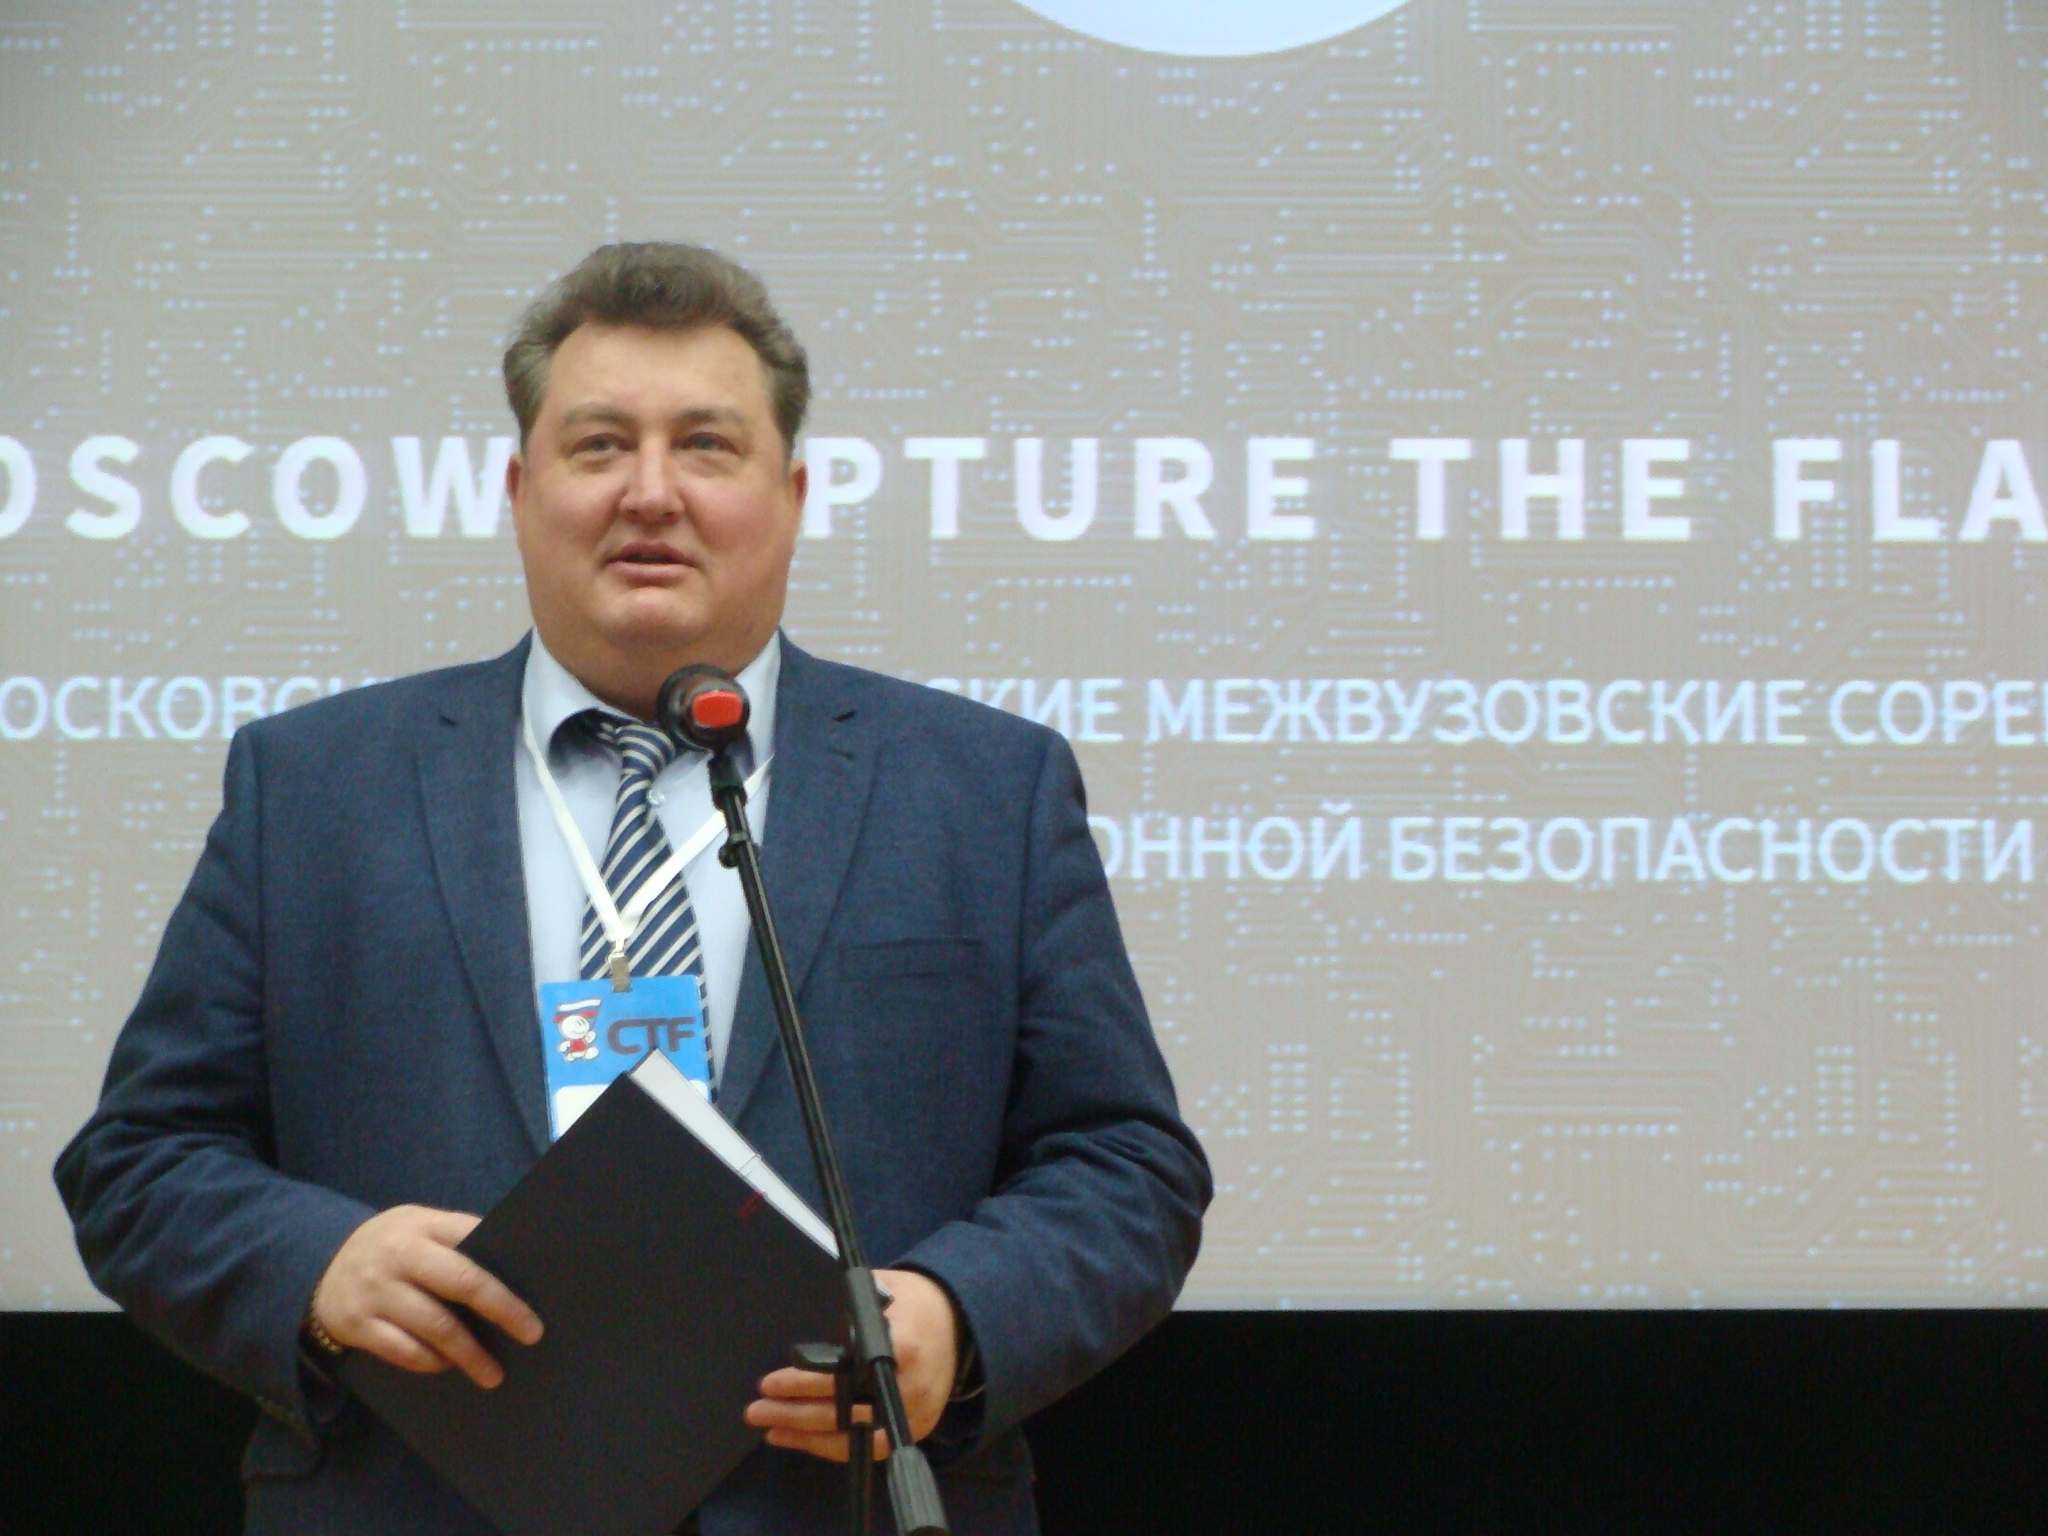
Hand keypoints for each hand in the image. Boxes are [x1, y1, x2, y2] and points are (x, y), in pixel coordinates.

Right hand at [308, 1204, 542, 1389]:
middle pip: (462, 1282)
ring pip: (435, 1326)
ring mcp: (376, 1291)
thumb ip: (454, 1238)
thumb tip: (511, 1269)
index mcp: (420, 1225)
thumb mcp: (416, 1227)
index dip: (506, 1262)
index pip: (472, 1237)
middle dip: (502, 1309)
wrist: (318, 1268)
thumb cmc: (391, 1248)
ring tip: (492, 1372)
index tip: (535, 1288)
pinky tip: (448, 1365)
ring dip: (469, 1353)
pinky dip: (431, 1361)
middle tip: (532, 1334)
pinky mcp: (357, 1324)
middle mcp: (398, 1255)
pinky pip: (403, 1350)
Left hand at [744, 1268, 958, 1461]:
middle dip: (795, 1411)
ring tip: (769, 1428)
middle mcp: (911, 1388)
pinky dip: (830, 1446)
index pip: (846, 1372)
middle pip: (845, 1410)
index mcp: (904, 1346)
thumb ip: (847, 1308)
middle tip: (756, 1408)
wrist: (958, 1321)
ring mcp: (915, 1416)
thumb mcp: (882, 1287)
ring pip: (854, 1438)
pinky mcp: (914, 1430)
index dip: (806, 1381)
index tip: (771, 1381)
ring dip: (805, 1435)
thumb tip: (804, 1331)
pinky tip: (798, 1439)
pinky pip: (868, 1448)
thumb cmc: (912, 1299)